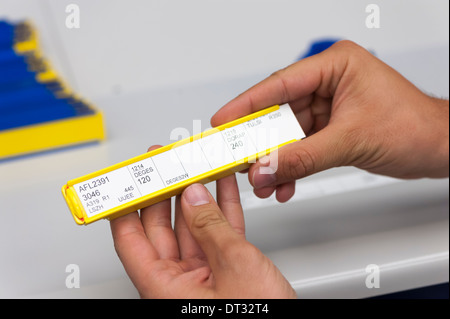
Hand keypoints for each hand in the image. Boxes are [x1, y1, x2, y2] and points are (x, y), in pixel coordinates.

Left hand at [110, 146, 295, 298]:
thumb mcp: (235, 267)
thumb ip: (212, 228)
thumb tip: (194, 198)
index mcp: (164, 289)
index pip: (130, 240)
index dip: (126, 206)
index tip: (128, 180)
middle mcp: (177, 284)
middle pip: (162, 228)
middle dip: (166, 193)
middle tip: (167, 165)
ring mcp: (202, 277)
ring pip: (192, 228)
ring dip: (197, 197)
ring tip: (196, 168)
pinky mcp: (225, 273)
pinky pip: (216, 236)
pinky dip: (221, 211)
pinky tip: (221, 189)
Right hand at [211, 40, 448, 202]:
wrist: (439, 149)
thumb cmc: (414, 126)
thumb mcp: (350, 141)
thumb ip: (303, 158)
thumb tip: (266, 169)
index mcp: (335, 66)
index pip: (280, 84)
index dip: (246, 104)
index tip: (223, 121)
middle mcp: (328, 84)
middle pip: (279, 112)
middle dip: (260, 142)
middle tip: (237, 157)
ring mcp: (328, 107)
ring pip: (288, 135)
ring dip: (275, 160)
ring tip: (262, 180)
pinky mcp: (330, 129)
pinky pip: (301, 148)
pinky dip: (292, 167)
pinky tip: (284, 183)